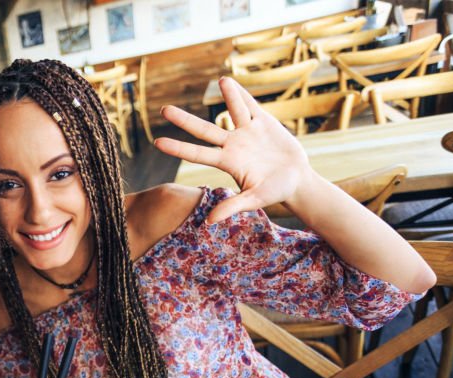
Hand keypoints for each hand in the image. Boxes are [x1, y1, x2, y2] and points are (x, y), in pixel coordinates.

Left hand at [153, 77, 316, 223]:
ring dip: (227, 96)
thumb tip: (209, 221)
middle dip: (184, 120)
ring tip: (220, 80)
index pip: (197, 153)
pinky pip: (251, 106)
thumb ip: (232, 207)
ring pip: (233, 110)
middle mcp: (233, 144)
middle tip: (164, 110)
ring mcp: (247, 132)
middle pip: (204, 130)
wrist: (296, 181)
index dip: (178, 148)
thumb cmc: (274, 192)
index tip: (157, 142)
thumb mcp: (254, 200)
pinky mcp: (264, 123)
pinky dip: (242, 94)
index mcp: (227, 162)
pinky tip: (229, 82)